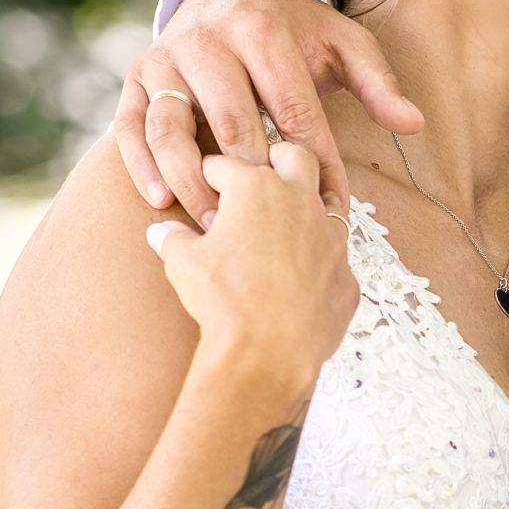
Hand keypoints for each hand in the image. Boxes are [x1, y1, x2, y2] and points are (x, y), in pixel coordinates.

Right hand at [117, 0, 423, 225]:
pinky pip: (130, 125)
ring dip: (190, 178)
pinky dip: (140, 163)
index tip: (332, 207)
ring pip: (172, 125)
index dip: (314, 162)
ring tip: (212, 224)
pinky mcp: (136, 78)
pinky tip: (160, 201)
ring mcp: (166, 59)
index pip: (293, 109)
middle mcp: (210, 41)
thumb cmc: (296, 33)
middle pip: (231, 120)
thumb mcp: (343, 44)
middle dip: (252, 178)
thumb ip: (377, 84)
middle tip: (270, 229)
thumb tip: (413, 124)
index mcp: (264, 32)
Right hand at [148, 141, 357, 384]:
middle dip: (275, 158)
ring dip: (307, 204)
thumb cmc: (225, 300)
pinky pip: (337, 254)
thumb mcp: (184, 263)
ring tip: (287, 217)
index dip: (211, 171)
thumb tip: (161, 232)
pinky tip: (305, 270)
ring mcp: (331, 236)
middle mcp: (300, 202)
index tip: (205, 179)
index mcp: (257, 189)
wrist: (269, 351)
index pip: (227, 164)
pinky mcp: (347, 273)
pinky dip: (321, 255)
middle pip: (294, 157)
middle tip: (258, 174)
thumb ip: (173, 239)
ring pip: (327, 200)